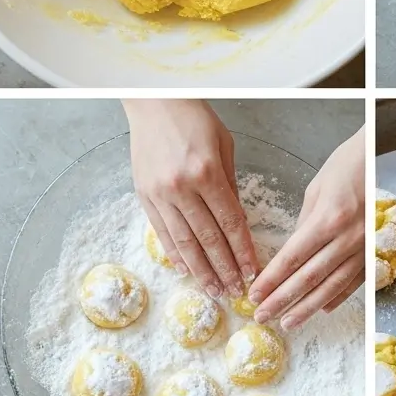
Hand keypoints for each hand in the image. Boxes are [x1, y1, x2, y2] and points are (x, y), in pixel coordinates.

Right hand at [124, 99, 256, 297]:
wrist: (155, 104)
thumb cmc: (196, 120)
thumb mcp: (225, 147)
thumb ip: (230, 186)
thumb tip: (238, 223)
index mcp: (207, 174)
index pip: (229, 223)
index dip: (242, 250)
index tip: (252, 271)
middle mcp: (182, 187)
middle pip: (208, 238)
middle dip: (224, 268)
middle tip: (235, 290)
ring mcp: (160, 194)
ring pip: (183, 241)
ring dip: (200, 269)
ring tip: (213, 289)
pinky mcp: (144, 196)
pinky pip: (162, 232)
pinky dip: (175, 253)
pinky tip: (186, 270)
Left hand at [250, 126, 364, 328]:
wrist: (377, 157)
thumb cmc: (344, 166)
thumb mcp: (315, 190)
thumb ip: (304, 225)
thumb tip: (291, 254)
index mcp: (328, 219)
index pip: (292, 258)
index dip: (271, 280)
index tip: (254, 295)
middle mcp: (348, 237)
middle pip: (309, 277)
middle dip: (282, 300)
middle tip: (262, 315)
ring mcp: (364, 247)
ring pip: (332, 285)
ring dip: (307, 307)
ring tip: (287, 322)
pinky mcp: (374, 251)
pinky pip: (354, 280)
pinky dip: (337, 297)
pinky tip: (321, 309)